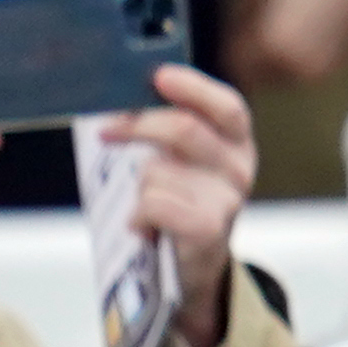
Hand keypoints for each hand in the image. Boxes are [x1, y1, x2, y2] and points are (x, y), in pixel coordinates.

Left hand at [103, 60, 263, 346]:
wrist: (192, 270)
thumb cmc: (181, 205)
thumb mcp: (185, 162)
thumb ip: (170, 129)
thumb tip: (126, 96)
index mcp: (238, 144)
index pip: (228, 107)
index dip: (193, 87)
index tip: (158, 76)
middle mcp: (240, 169)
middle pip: (184, 130)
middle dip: (137, 126)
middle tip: (107, 131)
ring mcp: (227, 201)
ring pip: (157, 170)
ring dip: (138, 187)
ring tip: (147, 203)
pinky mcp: (207, 230)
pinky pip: (153, 204)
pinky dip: (137, 215)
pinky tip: (143, 226)